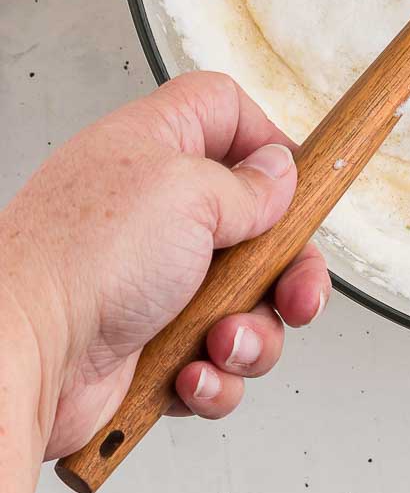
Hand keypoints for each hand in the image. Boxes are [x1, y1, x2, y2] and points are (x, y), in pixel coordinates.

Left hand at [0, 72, 330, 460]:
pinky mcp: (154, 346)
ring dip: (252, 334)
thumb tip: (278, 177)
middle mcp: (160, 213)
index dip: (266, 142)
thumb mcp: (189, 193)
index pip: (226, 115)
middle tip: (299, 295)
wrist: (22, 357)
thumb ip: (249, 186)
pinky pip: (216, 361)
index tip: (293, 183)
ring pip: (248, 305)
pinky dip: (213, 377)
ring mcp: (157, 283)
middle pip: (260, 228)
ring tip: (222, 342)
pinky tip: (189, 374)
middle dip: (290, 271)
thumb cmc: (83, 260)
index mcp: (159, 151)